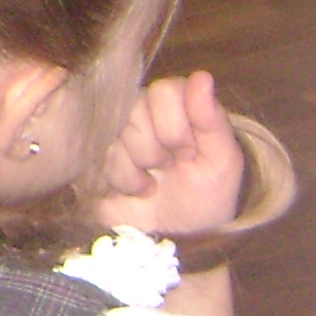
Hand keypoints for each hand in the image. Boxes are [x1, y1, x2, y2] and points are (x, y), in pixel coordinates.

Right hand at [95, 70, 245, 238]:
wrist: (174, 240)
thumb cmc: (205, 198)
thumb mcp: (222, 163)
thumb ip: (212, 120)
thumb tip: (201, 76)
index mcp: (177, 101)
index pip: (164, 92)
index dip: (176, 129)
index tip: (189, 154)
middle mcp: (142, 108)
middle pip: (135, 112)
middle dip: (155, 152)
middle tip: (168, 170)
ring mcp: (114, 130)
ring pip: (114, 136)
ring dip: (135, 171)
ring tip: (150, 185)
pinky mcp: (93, 153)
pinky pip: (95, 156)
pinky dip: (116, 181)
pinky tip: (130, 190)